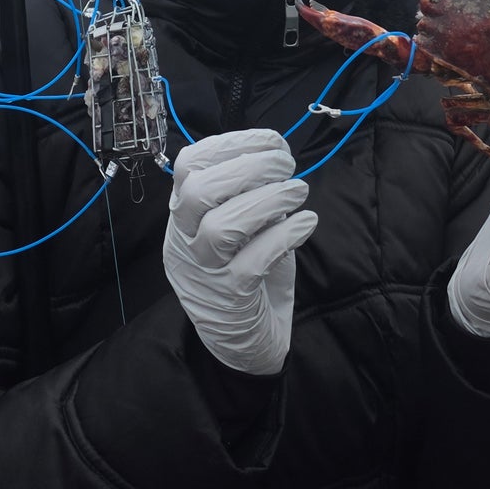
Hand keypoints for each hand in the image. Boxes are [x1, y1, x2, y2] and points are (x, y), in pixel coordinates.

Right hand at [163, 129, 316, 376]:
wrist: (243, 346)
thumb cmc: (247, 274)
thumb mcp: (242, 226)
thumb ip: (247, 193)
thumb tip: (275, 154)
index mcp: (183, 216)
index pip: (187, 166)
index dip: (230, 144)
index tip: (271, 141)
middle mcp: (184, 242)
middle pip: (198, 191)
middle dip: (249, 168)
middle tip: (287, 166)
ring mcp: (204, 273)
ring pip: (220, 228)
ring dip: (267, 201)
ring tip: (299, 192)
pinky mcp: (230, 301)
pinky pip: (251, 263)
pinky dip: (283, 236)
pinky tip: (305, 225)